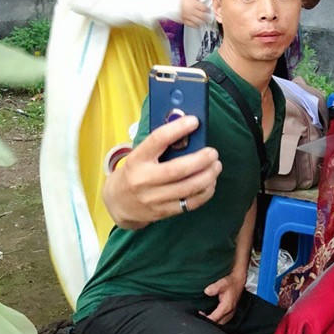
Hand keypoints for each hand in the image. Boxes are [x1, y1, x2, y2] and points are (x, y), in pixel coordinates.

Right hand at [102, 115, 221, 228]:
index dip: (177, 129)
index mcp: (137, 160)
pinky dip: (205, 193)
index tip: (194, 121)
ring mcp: (153, 199)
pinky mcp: (163, 212)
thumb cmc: (134, 171)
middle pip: (178, 170)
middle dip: (201, 159)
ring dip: (208, 176)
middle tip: (213, 152)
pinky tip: (210, 183)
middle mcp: (144, 180)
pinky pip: (189, 204)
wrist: (118, 202)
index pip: (157, 140)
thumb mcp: (140, 155)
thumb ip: (160, 145)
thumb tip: (188, 130)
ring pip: (187, 188)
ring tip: (216, 166)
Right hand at [180, 0, 209, 26]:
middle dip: (207, 17)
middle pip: (203, 16)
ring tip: (204, 21)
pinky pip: (191, 25)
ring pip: (198, 22)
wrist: (166, 2)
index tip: (208, 10)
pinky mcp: (183, 20)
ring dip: (202, 22)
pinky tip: (197, 25)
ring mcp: (187, 16)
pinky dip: (195, 25)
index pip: (204, 8)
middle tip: (209, 17)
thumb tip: (199, 0)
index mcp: (193, 3)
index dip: (208, 10)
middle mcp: (191, 11)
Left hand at [203, 270, 245, 323]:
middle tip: (200, 315)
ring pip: (220, 323)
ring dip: (213, 320)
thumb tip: (207, 291)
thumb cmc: (231, 281)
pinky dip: (216, 319)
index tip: (199, 314)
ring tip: (204, 315)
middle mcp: (230, 312)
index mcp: (227, 307)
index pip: (214, 319)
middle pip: (217, 323)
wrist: (239, 280)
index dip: (205, 318)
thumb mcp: (223, 282)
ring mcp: (231, 313)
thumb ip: (215, 287)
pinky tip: (210, 314)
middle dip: (208, 321)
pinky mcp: (230, 312)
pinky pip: (222, 320)